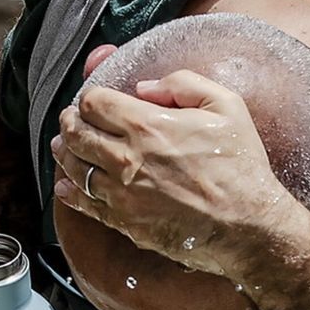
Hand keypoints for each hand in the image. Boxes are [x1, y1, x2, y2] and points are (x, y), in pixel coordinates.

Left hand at [49, 70, 309, 277]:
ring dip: (65, 153)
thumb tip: (144, 87)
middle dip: (70, 122)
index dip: (89, 97)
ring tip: (63, 145)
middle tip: (71, 119)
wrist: (246, 225)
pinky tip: (66, 184)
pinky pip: (84, 204)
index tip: (92, 100)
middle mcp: (127, 158)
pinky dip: (70, 192)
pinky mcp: (123, 221)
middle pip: (77, 133)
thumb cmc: (240, 166)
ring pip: (75, 167)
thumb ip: (183, 84)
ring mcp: (121, 193)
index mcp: (148, 126)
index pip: (95, 103)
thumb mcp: (226, 106)